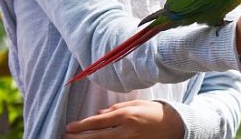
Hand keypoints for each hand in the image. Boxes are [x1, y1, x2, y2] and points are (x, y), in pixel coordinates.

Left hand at [62, 100, 183, 138]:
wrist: (176, 126)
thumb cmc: (155, 112)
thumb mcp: (137, 104)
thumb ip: (116, 108)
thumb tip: (98, 115)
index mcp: (126, 116)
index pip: (98, 122)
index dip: (81, 125)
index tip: (68, 127)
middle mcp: (126, 132)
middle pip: (96, 137)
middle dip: (78, 138)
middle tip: (65, 137)